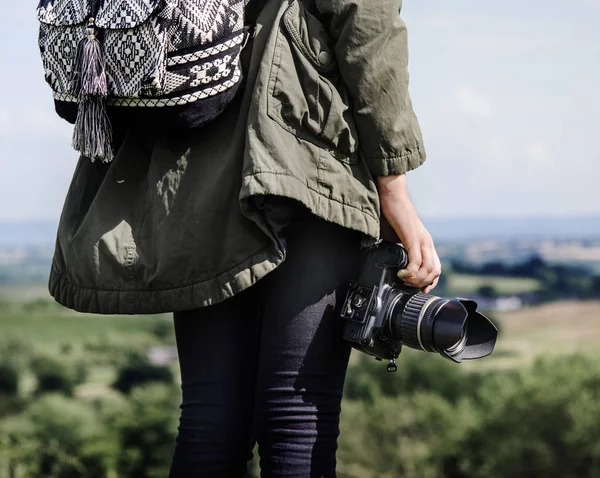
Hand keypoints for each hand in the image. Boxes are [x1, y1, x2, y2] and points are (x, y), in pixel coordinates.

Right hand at [376, 174, 441, 293]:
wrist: (391, 195)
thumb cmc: (391, 214)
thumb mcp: (397, 236)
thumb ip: (398, 248)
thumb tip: (390, 261)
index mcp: (425, 242)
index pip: (436, 268)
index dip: (429, 282)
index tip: (418, 290)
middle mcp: (427, 242)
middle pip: (434, 271)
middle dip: (421, 283)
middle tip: (406, 284)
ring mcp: (421, 240)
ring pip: (428, 269)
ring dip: (415, 280)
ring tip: (403, 279)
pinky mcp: (412, 238)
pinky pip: (416, 262)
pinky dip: (410, 272)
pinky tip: (401, 273)